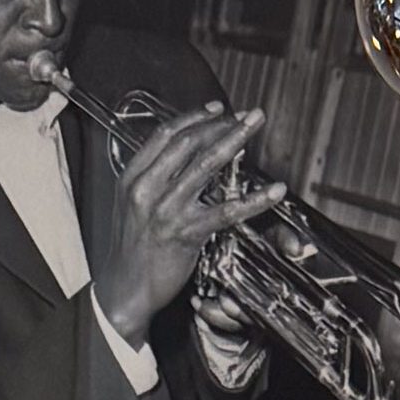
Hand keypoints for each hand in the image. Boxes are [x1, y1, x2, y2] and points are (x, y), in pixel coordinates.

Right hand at [86, 104, 275, 344]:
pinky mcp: (187, 233)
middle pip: (188, 142)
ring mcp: (167, 209)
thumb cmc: (133, 251)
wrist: (124, 289)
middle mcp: (148, 187)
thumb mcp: (133, 207)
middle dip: (221, 123)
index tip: (218, 110)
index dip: (195, 118)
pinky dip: (254, 200)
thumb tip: (184, 163)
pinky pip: (226, 211)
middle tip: (247, 115)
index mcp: (133, 176)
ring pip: (205, 165)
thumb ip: (154, 182)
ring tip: (255, 127)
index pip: (166, 134)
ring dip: (235, 141)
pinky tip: (274, 192)